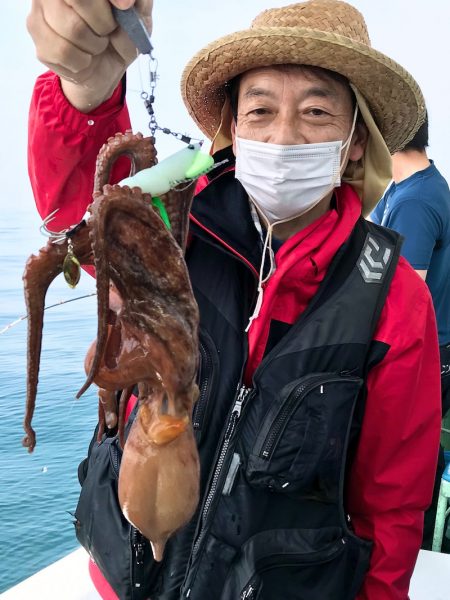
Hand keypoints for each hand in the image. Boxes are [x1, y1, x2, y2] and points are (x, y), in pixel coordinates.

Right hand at [27, 0, 152, 111]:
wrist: (107, 66)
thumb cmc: (122, 33)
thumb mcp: (139, 16)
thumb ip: (136, 2)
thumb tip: (126, 2)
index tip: (126, 7)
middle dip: (103, 22)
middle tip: (108, 31)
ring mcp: (40, 9)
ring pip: (73, 28)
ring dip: (94, 45)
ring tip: (97, 45)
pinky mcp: (37, 37)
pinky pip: (63, 52)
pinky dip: (83, 61)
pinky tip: (85, 58)